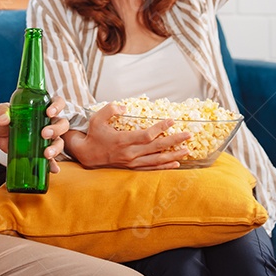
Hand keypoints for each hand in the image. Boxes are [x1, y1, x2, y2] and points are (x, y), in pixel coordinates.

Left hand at [0, 97, 68, 173]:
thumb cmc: (1, 117)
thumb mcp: (1, 112)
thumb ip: (2, 113)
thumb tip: (4, 119)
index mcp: (41, 107)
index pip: (57, 102)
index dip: (57, 106)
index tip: (49, 112)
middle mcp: (47, 121)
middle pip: (61, 124)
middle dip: (56, 129)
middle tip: (44, 134)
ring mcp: (45, 137)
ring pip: (58, 141)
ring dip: (55, 147)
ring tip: (46, 154)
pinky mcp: (40, 150)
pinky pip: (50, 158)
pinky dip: (52, 164)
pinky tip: (52, 168)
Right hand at [66, 101, 189, 170]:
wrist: (87, 155)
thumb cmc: (93, 134)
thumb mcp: (97, 118)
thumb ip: (111, 109)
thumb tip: (125, 107)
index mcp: (123, 140)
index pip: (147, 135)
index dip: (160, 127)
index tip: (172, 120)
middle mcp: (130, 153)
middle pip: (157, 148)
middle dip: (174, 141)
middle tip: (188, 135)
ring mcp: (132, 162)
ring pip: (157, 160)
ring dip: (173, 155)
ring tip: (187, 150)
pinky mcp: (132, 167)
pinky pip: (152, 168)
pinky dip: (165, 166)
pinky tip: (176, 163)